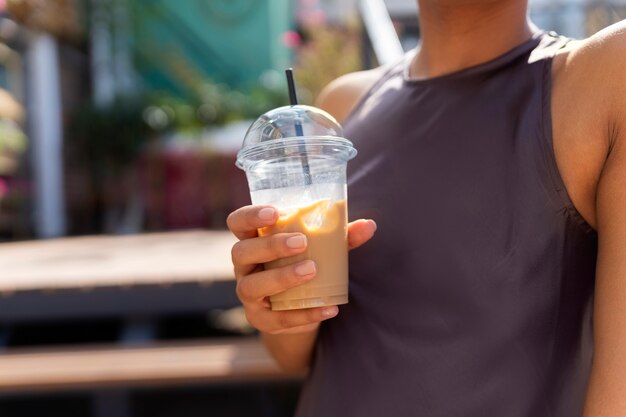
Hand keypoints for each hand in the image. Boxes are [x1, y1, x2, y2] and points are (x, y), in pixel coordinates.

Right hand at [227, 205, 375, 334]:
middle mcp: (245, 266)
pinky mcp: (261, 319)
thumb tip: (369, 226)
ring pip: (252, 286)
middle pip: (241, 252)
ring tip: (311, 270)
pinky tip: (328, 308)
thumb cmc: (305, 265)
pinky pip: (277, 318)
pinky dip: (304, 314)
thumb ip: (341, 237)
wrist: (299, 309)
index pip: (238, 223)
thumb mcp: (322, 249)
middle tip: (302, 242)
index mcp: (254, 240)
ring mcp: (249, 294)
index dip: (250, 216)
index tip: (274, 213)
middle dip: (270, 246)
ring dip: (282, 277)